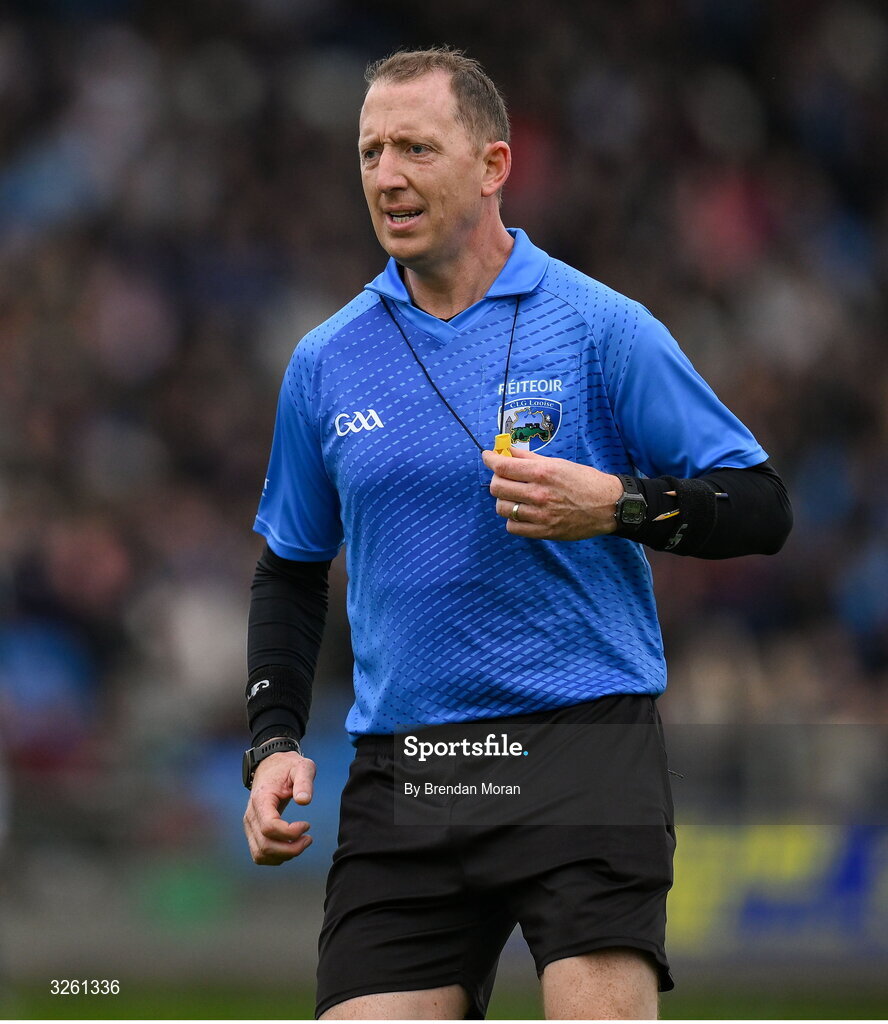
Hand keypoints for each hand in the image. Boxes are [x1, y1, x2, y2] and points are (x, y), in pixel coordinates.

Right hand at [243, 751, 315, 864]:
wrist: (271, 766)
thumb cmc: (288, 767)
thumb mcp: (302, 767)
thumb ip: (304, 782)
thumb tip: (304, 802)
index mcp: (261, 800)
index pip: (269, 827)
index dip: (290, 832)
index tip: (307, 825)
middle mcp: (251, 815)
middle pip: (265, 845)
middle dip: (291, 849)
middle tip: (308, 838)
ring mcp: (249, 825)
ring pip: (260, 854)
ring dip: (284, 855)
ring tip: (302, 843)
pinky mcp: (253, 832)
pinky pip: (259, 854)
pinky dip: (276, 857)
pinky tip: (291, 846)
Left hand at [482, 447, 622, 540]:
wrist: (607, 506)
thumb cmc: (584, 481)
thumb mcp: (558, 463)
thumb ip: (530, 459)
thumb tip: (508, 452)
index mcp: (543, 473)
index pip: (503, 467)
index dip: (490, 460)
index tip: (488, 457)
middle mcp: (539, 494)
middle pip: (497, 488)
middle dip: (496, 480)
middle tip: (504, 477)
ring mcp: (540, 515)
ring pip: (502, 508)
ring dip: (504, 500)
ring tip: (514, 496)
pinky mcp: (543, 532)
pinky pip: (513, 527)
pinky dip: (513, 519)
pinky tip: (521, 512)